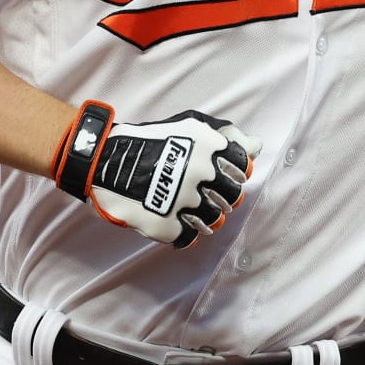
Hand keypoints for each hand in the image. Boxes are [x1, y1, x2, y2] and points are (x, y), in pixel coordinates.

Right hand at [52, 102, 260, 247]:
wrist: (107, 160)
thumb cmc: (153, 140)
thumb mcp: (191, 126)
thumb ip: (227, 136)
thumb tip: (257, 147)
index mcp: (208, 147)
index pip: (243, 168)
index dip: (234, 173)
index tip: (221, 175)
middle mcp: (200, 174)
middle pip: (233, 197)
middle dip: (223, 197)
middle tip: (206, 194)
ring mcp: (183, 202)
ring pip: (215, 221)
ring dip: (205, 216)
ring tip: (189, 209)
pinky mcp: (166, 226)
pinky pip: (190, 238)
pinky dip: (184, 232)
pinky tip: (174, 220)